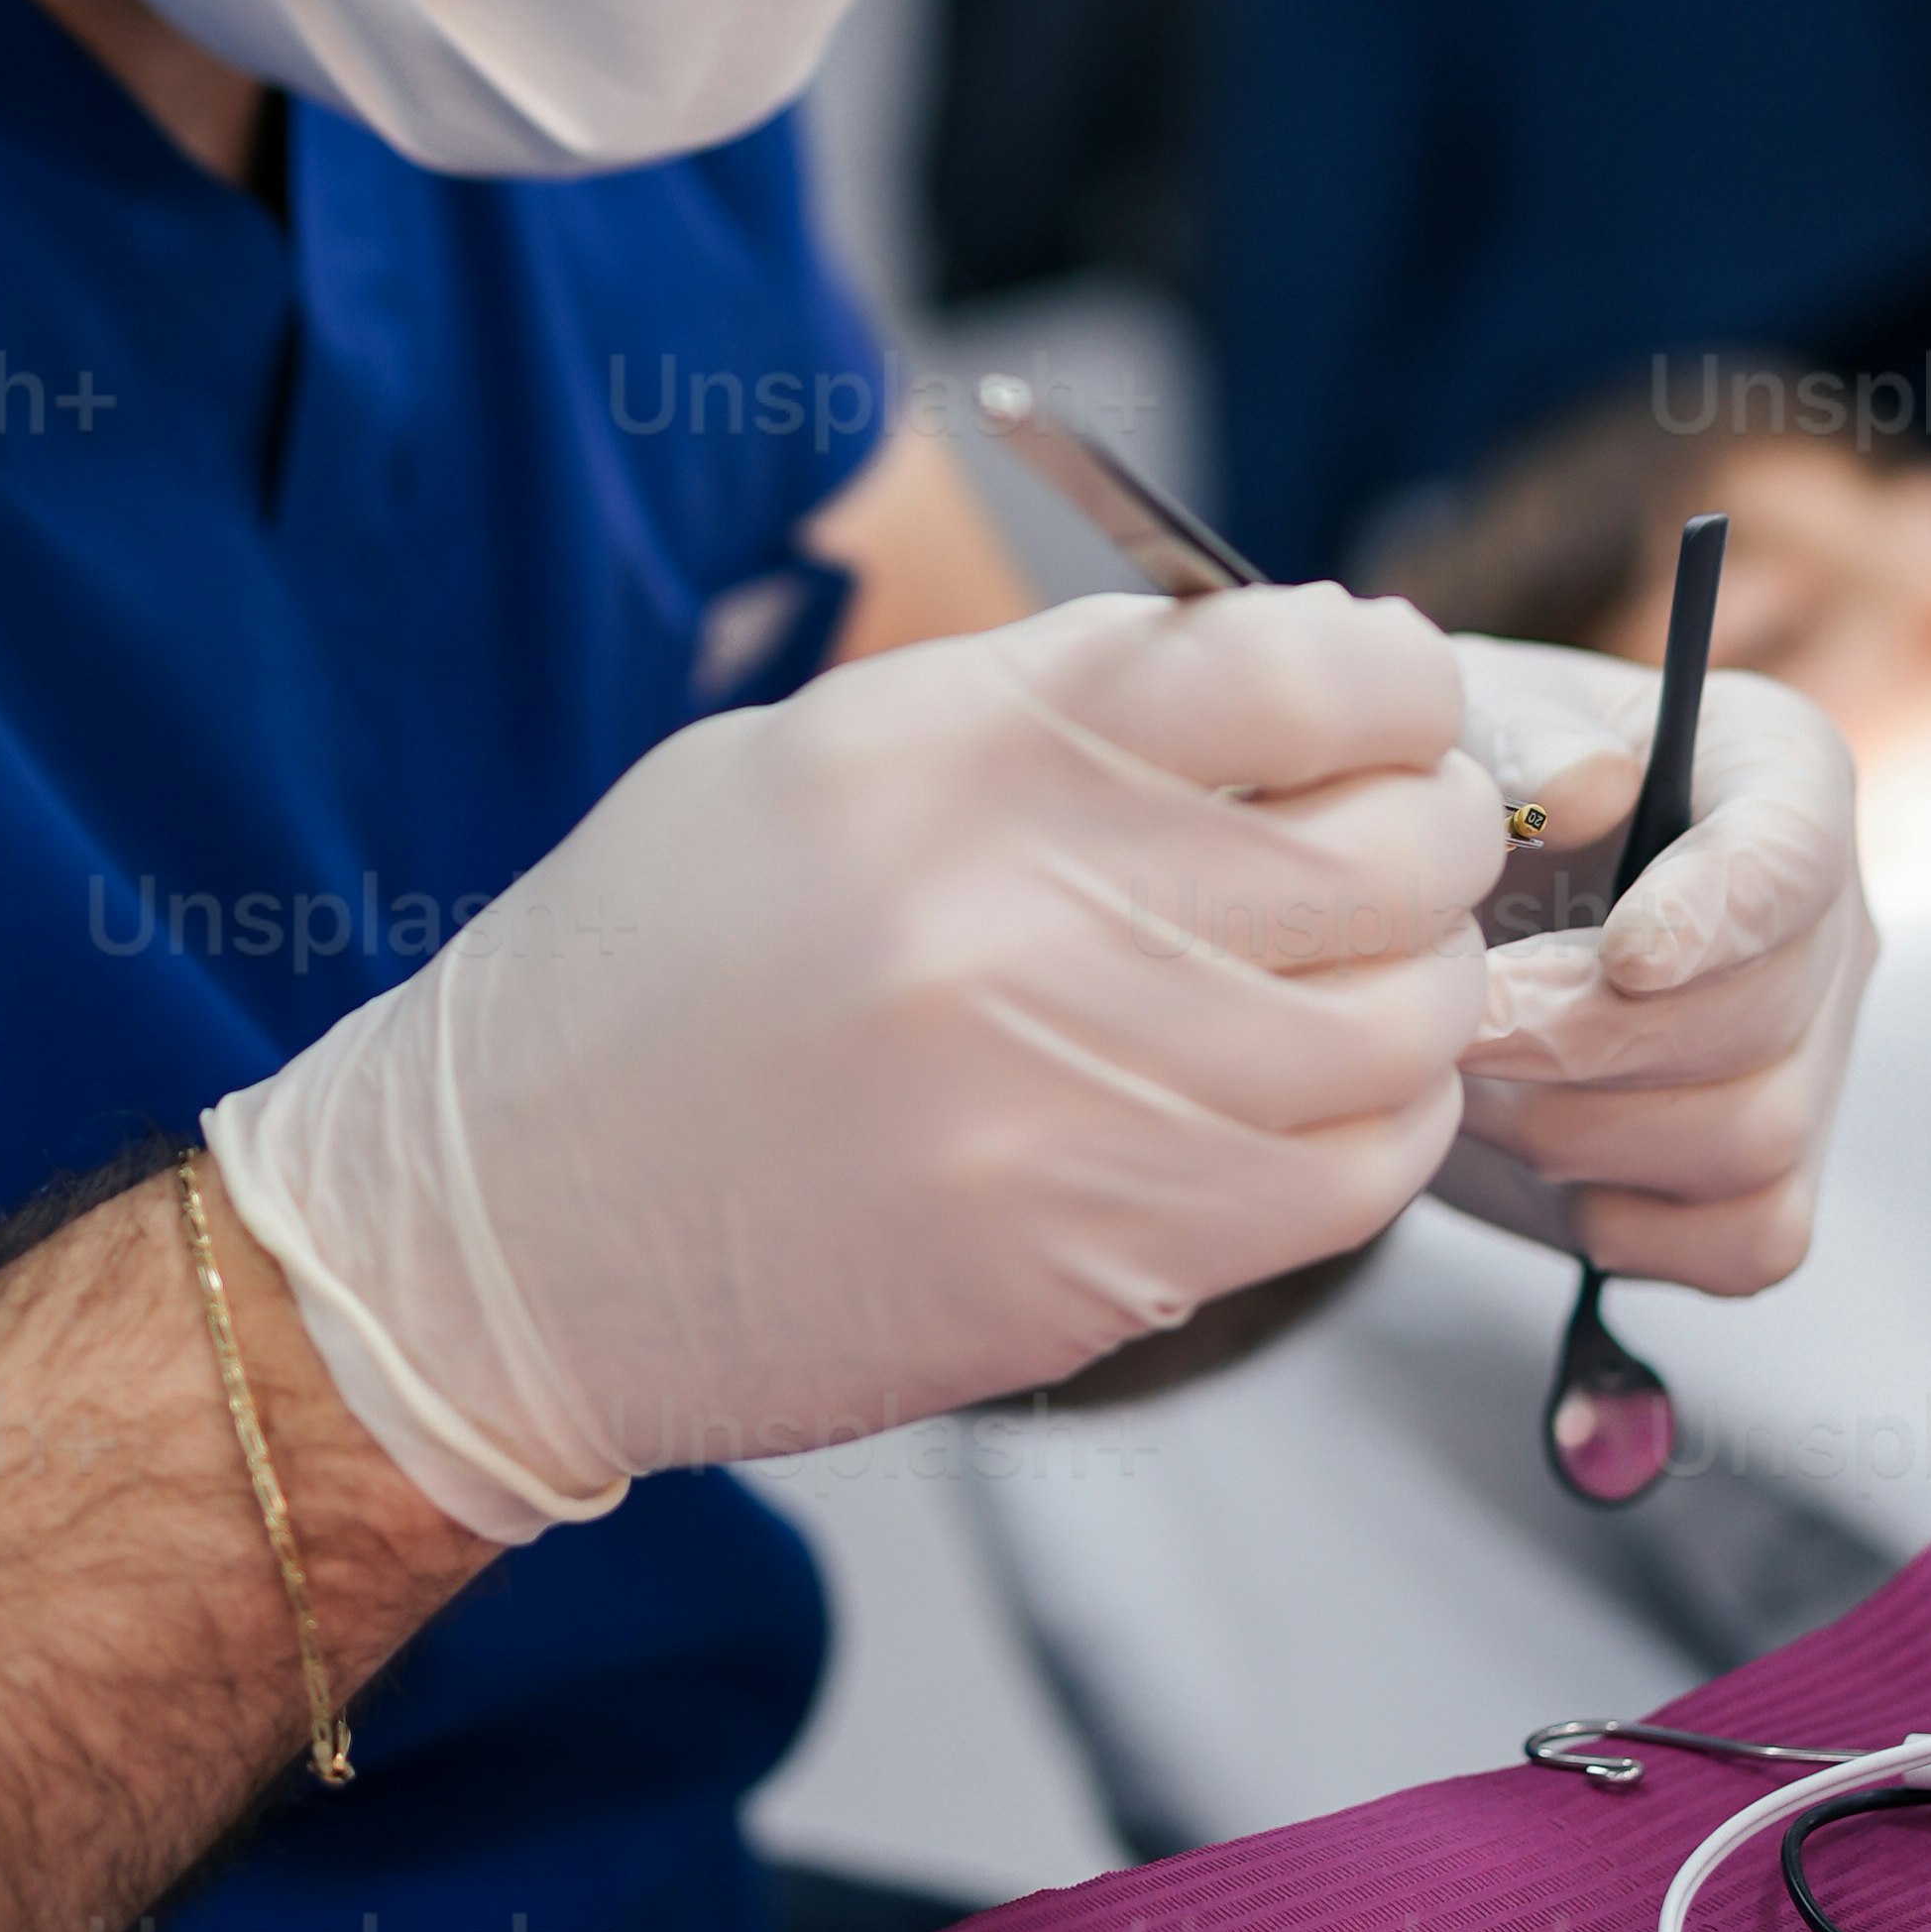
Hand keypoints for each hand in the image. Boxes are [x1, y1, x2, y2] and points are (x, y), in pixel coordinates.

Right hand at [204, 586, 1502, 1535]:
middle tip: (1392, 835)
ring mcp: (1074, 1104)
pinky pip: (1357, 1178)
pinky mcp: (1098, 1261)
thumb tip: (1293, 685)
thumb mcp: (823, 757)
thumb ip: (1059, 709)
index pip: (1296, 670)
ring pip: (1409, 1019)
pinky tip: (1321, 1092)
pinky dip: (1384, 1121)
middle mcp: (1028, 916)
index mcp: (956, 753)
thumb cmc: (657, 971)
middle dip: (1429, 826)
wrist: (502, 1232)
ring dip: (1419, 980)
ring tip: (1354, 971)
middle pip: (1390, 846)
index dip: (1392, 674)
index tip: (1387, 698)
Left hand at [1435, 639, 1877, 1297]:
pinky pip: (1745, 1242)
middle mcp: (1828, 923)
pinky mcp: (1772, 1185)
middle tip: (1456, 1023)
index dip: (1721, 912)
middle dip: (1588, 1036)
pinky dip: (1625, 1217)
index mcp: (1777, 773)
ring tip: (1468, 1078)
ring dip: (1579, 1126)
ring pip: (1752, 1136)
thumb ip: (1520, 735)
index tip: (1627, 956)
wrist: (1443, 917)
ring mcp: (1816, 1062)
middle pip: (1764, 1017)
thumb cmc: (1469, 792)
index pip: (1793, 851)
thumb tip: (1584, 786)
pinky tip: (1532, 1154)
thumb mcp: (1470, 722)